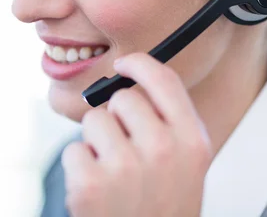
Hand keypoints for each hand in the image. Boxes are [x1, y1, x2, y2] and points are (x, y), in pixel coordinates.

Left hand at [61, 53, 212, 216]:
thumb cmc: (162, 208)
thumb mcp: (185, 165)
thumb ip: (167, 122)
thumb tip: (130, 80)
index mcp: (192, 141)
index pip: (163, 79)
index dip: (139, 64)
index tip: (123, 63)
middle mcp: (163, 150)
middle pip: (121, 99)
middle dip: (117, 120)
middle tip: (126, 156)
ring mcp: (125, 167)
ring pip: (94, 121)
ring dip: (97, 145)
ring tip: (113, 178)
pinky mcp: (89, 184)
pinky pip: (73, 149)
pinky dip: (79, 168)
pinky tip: (96, 192)